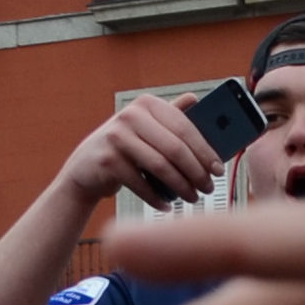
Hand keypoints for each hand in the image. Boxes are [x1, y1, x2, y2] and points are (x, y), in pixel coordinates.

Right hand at [62, 90, 230, 216]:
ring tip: (192, 197)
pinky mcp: (107, 161)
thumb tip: (195, 99)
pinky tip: (167, 205)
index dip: (205, 151)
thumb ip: (170, 115)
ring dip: (181, 187)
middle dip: (196, 172)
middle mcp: (130, 116)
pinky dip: (158, 198)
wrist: (86, 167)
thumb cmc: (125, 147)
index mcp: (147, 104)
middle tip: (208, 188)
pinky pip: (142, 184)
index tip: (218, 170)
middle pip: (175, 148)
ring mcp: (116, 137)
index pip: (185, 127)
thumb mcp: (147, 126)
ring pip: (161, 167)